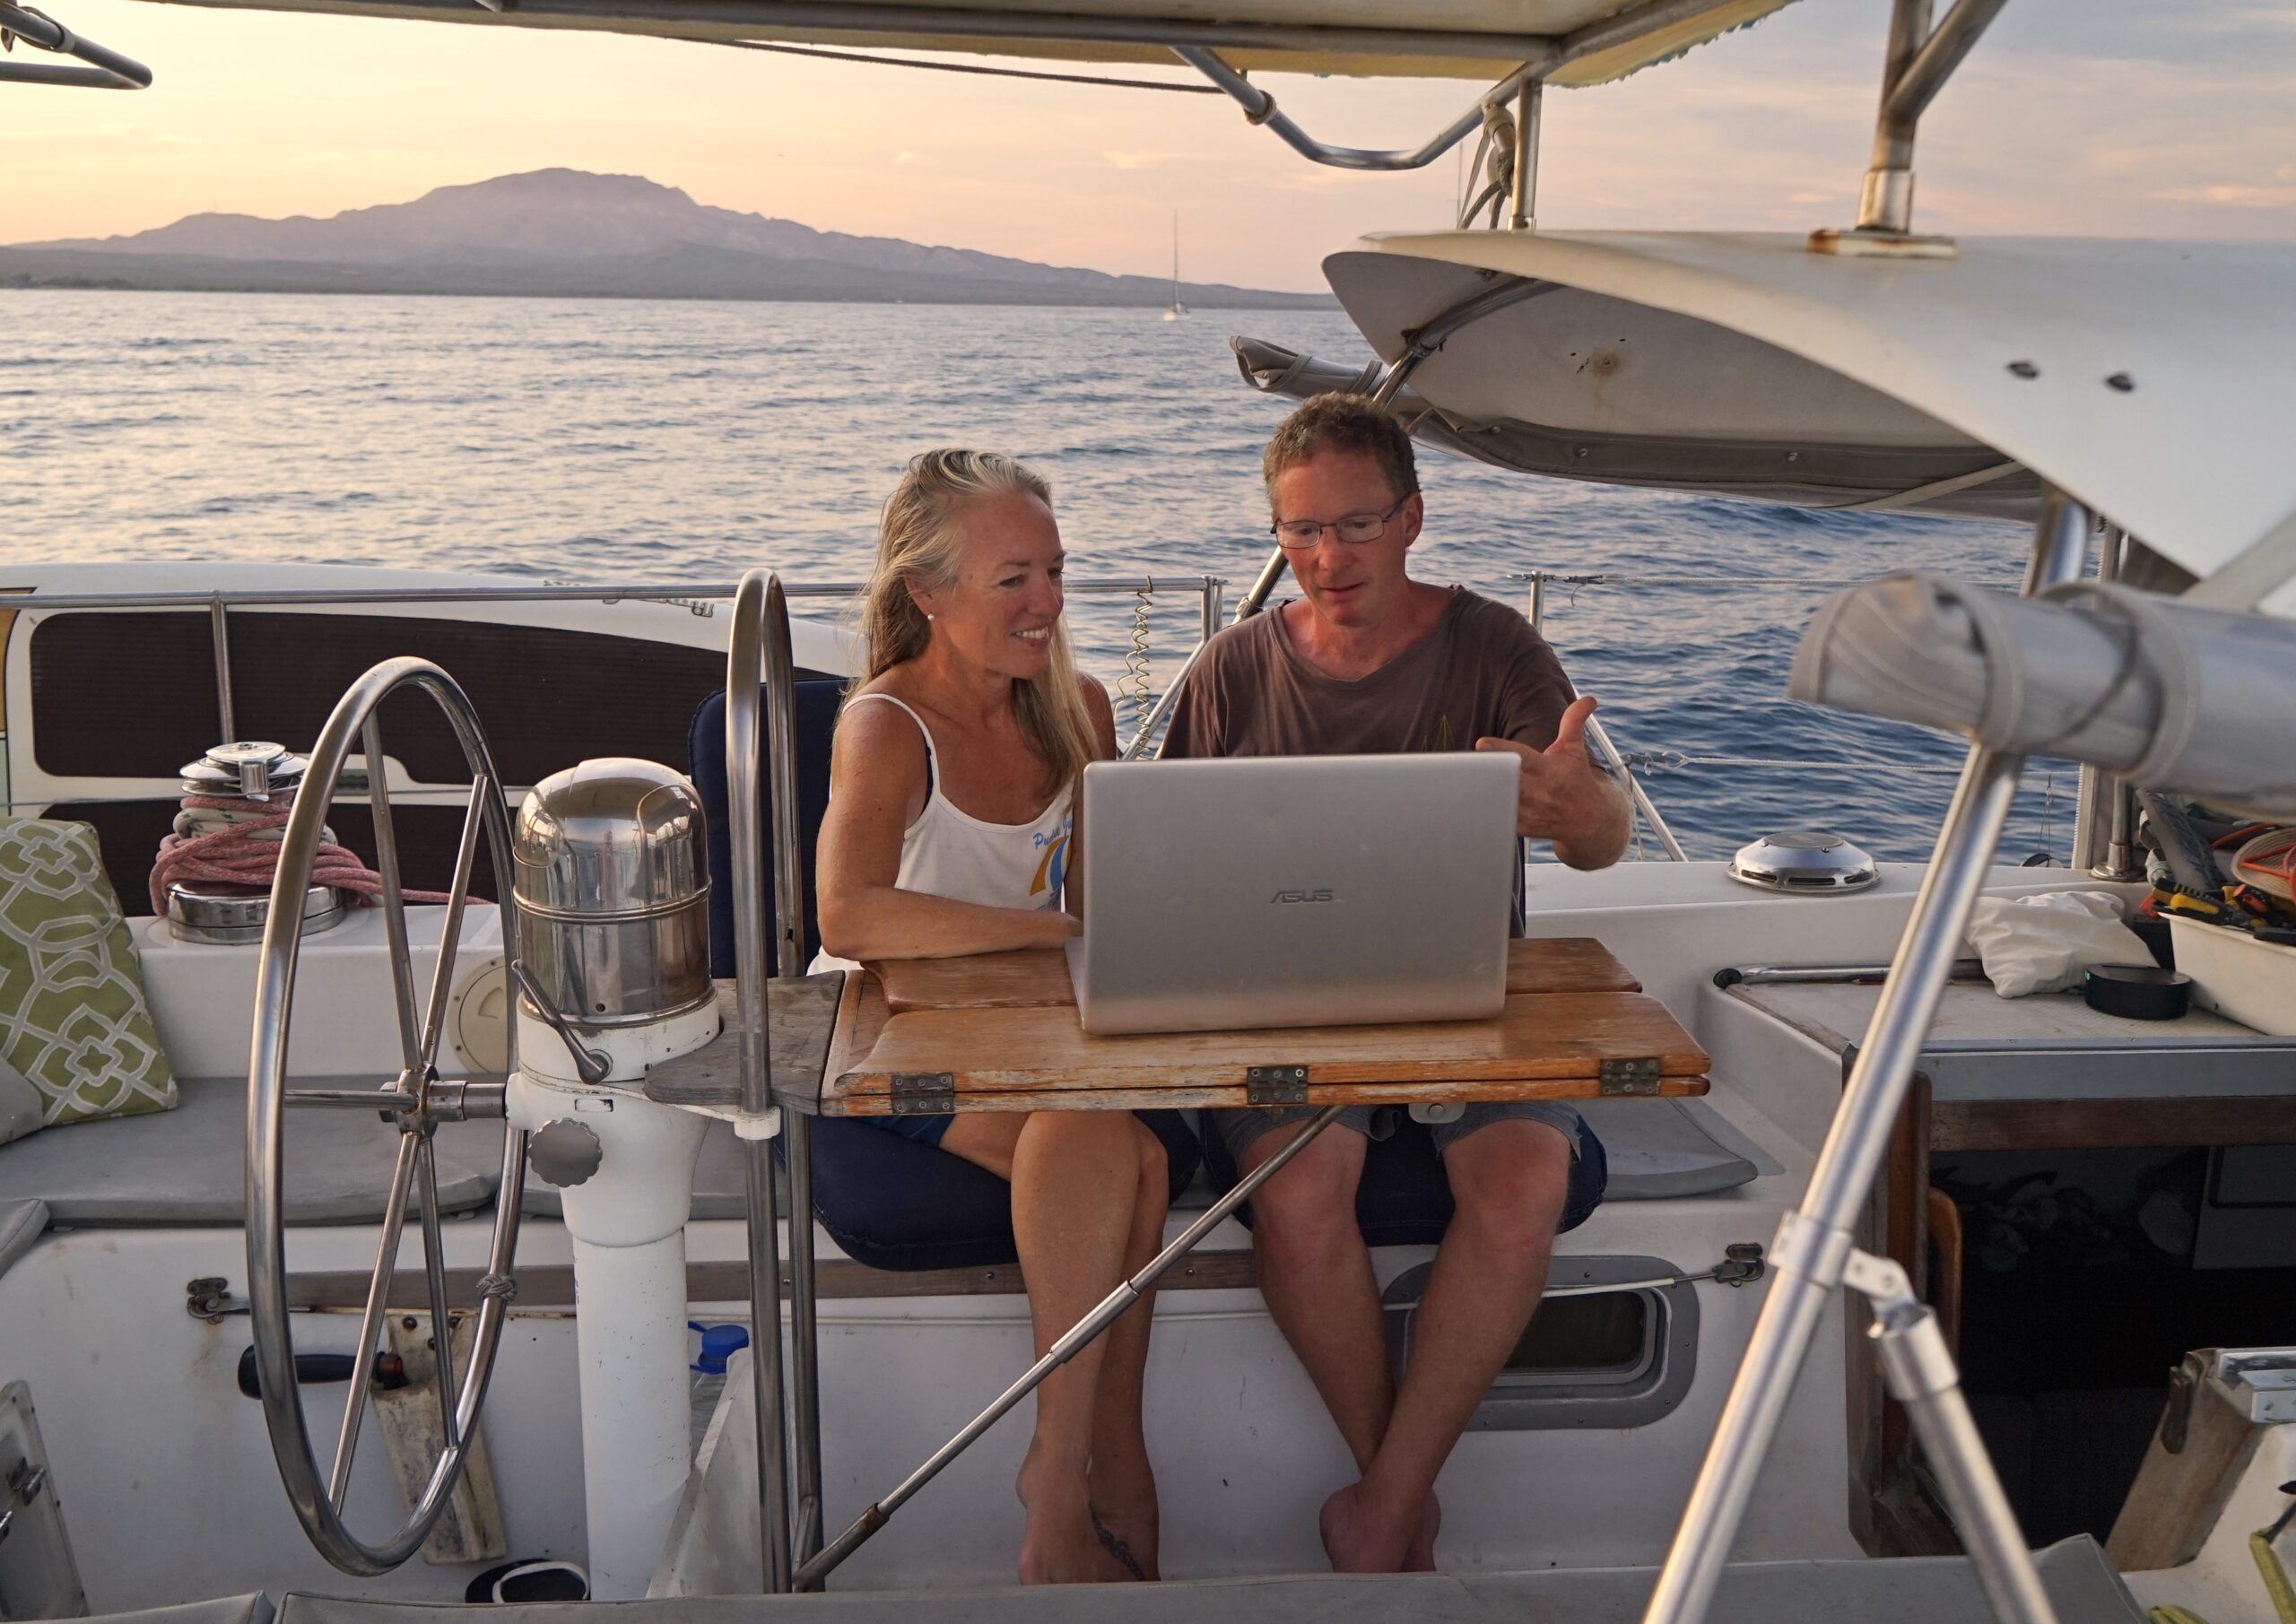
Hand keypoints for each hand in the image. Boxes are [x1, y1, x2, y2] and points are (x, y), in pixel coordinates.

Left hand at [1475, 695, 1622, 851]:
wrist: (1591, 819)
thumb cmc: (1576, 779)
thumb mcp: (1574, 749)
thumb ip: (1573, 721)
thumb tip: (1588, 699)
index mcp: (1547, 770)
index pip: (1522, 758)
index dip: (1502, 750)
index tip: (1481, 742)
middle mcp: (1537, 792)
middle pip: (1506, 782)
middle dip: (1487, 773)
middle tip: (1464, 765)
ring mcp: (1529, 812)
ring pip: (1500, 803)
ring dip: (1481, 793)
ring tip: (1458, 783)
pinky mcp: (1522, 828)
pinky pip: (1499, 821)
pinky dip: (1484, 813)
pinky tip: (1467, 804)